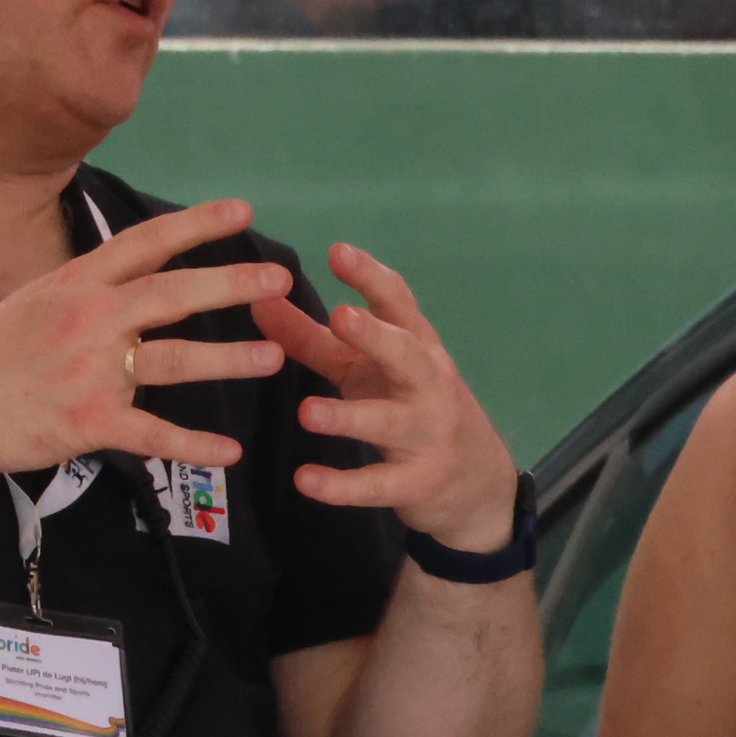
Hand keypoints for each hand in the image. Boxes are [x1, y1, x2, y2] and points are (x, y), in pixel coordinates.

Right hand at [0, 199, 289, 477]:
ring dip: (228, 359)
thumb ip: (82, 291)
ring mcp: (90, 371)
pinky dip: (194, 444)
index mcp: (73, 283)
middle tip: (279, 280)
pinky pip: (153, 433)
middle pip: (172, 294)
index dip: (196, 225)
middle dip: (231, 285)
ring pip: (174, 360)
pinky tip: (229, 449)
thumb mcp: (28, 303)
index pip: (144, 243)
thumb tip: (129, 277)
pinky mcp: (89, 421)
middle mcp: (87, 318)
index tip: (242, 212)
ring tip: (273, 359)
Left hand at [258, 241, 518, 550]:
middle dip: (377, 336)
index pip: (399, 304)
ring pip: (389, 422)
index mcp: (417, 347)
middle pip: (406, 354)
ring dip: (349, 417)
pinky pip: (377, 484)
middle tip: (340, 317)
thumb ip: (313, 338)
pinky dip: (342, 485)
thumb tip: (258, 301)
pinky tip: (305, 480)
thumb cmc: (409, 407)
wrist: (476, 485)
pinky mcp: (415, 482)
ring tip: (307, 412)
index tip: (337, 251)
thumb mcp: (364, 370)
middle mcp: (428, 384)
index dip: (370, 277)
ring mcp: (427, 434)